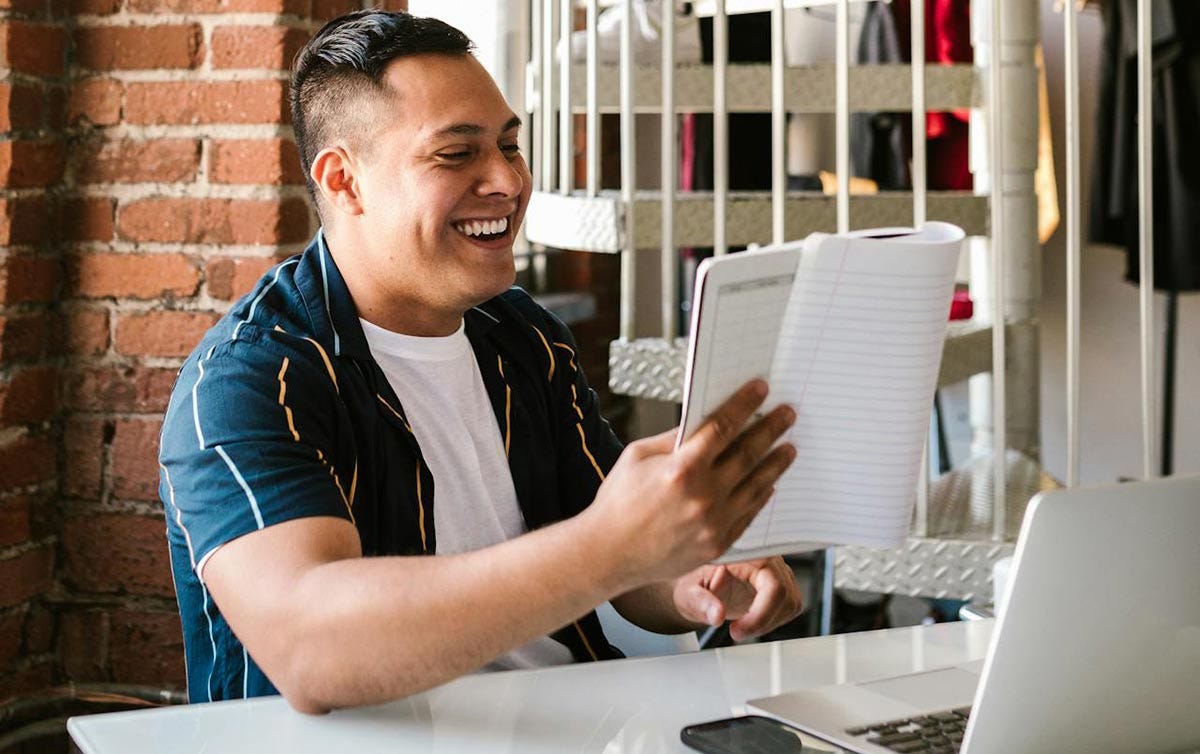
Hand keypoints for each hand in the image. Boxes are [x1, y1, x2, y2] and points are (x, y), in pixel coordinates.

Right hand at [585, 380, 797, 591]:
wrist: (608, 554)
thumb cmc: (617, 503)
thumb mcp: (637, 456)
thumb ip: (674, 439)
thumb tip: (702, 422)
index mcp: (680, 469)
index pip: (723, 427)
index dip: (745, 405)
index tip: (761, 390)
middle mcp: (702, 496)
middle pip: (748, 454)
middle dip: (771, 430)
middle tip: (787, 415)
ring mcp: (713, 523)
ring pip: (756, 486)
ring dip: (776, 464)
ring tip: (789, 448)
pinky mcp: (717, 545)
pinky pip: (748, 515)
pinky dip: (761, 496)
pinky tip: (769, 484)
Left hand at [672, 558, 803, 640]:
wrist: (696, 584)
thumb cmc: (692, 582)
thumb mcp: (687, 592)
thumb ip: (700, 602)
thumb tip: (716, 614)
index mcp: (747, 553)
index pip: (772, 584)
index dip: (761, 613)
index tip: (738, 630)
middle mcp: (766, 558)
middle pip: (785, 595)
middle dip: (762, 621)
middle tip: (736, 632)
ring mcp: (776, 571)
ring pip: (791, 603)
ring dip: (768, 622)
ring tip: (742, 626)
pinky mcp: (780, 583)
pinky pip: (790, 606)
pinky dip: (772, 621)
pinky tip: (752, 621)